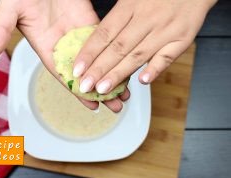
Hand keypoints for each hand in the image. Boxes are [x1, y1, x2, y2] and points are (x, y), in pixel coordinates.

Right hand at [0, 0, 129, 111]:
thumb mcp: (10, 11)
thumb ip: (3, 31)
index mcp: (47, 48)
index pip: (65, 76)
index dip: (79, 92)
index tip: (93, 107)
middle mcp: (64, 46)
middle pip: (86, 73)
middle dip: (100, 90)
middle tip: (117, 106)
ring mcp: (78, 35)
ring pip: (99, 60)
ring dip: (111, 75)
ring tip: (126, 90)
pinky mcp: (89, 21)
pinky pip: (105, 41)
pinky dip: (114, 54)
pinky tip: (125, 64)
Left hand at [73, 0, 216, 94]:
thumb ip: (116, 18)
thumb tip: (96, 40)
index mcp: (129, 6)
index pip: (104, 34)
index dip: (89, 53)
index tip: (77, 69)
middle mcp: (145, 19)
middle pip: (117, 48)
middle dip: (98, 70)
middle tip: (85, 86)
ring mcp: (164, 30)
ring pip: (137, 55)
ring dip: (119, 74)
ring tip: (103, 89)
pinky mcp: (181, 38)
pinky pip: (167, 56)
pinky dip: (154, 69)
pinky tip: (142, 81)